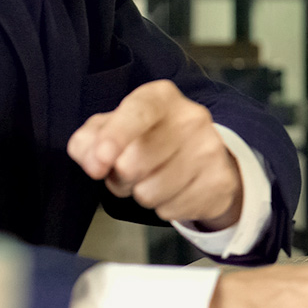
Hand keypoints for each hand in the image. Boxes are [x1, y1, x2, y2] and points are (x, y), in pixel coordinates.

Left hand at [68, 80, 241, 229]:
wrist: (201, 157)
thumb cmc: (147, 139)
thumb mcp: (110, 131)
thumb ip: (88, 142)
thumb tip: (93, 161)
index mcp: (160, 97)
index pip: (138, 112)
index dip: (115, 137)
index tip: (99, 162)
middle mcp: (191, 117)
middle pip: (134, 164)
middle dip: (119, 178)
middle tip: (127, 172)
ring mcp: (210, 148)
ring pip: (150, 192)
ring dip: (142, 194)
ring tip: (152, 180)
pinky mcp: (220, 180)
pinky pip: (172, 209)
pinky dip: (164, 207)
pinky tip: (174, 191)